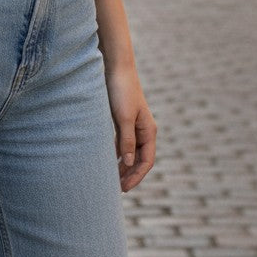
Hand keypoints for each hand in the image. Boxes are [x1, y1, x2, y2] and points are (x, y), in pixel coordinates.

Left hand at [105, 64, 155, 191]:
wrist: (116, 67)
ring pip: (131, 151)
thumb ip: (126, 140)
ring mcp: (134, 124)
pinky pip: (123, 142)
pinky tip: (108, 159)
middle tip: (116, 189)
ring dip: (123, 165)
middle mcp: (143, 129)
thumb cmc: (121, 91)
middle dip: (130, 174)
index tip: (124, 188)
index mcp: (148, 130)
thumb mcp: (123, 118)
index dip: (136, 176)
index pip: (146, 161)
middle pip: (139, 158)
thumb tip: (128, 162)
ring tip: (112, 178)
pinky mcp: (123, 119)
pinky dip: (117, 152)